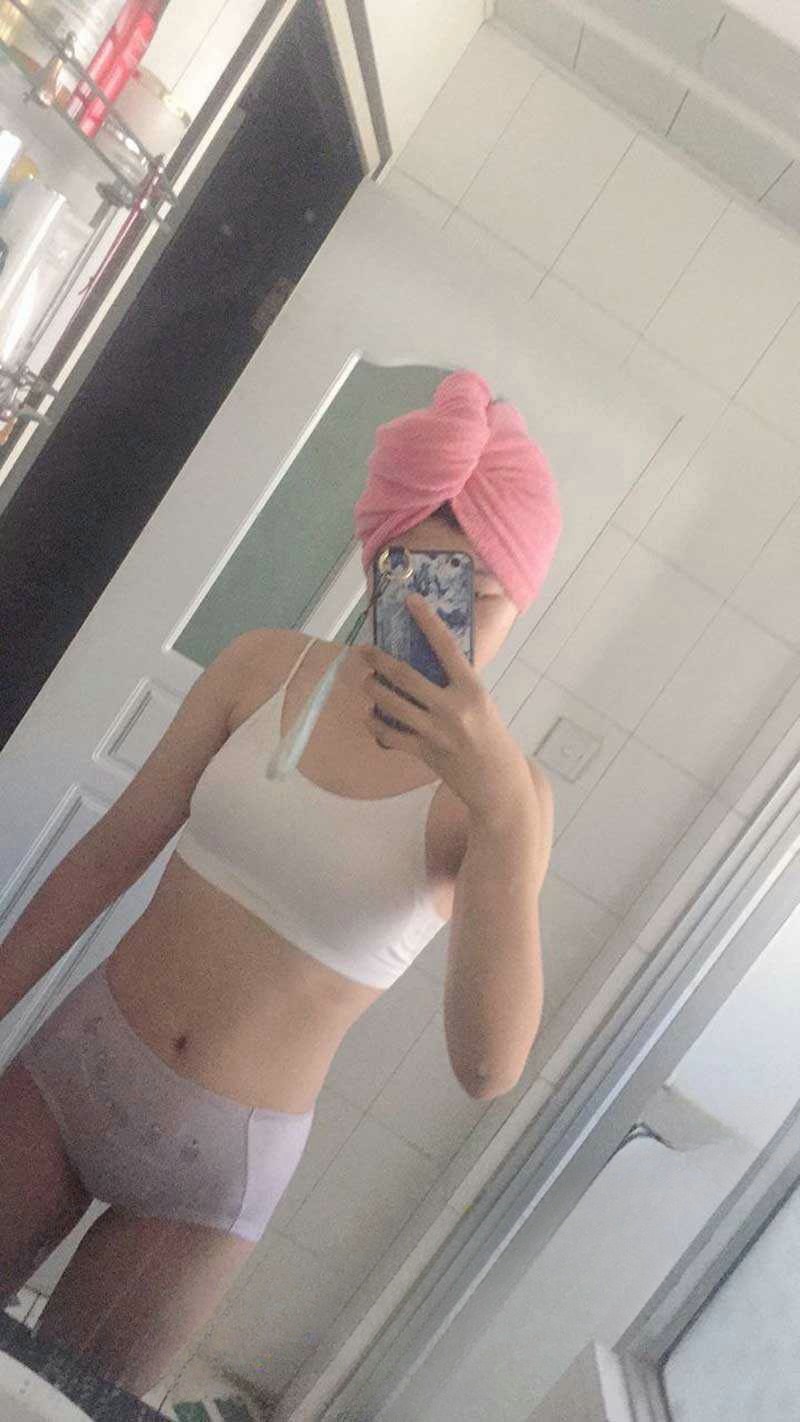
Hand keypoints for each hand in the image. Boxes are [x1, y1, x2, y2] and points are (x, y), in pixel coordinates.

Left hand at [360, 593, 531, 817]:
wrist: (499, 783)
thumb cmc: (492, 737)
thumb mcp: (481, 703)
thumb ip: (457, 685)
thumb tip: (428, 663)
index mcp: (472, 689)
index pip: (446, 646)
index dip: (426, 621)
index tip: (410, 600)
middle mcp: (453, 708)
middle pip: (405, 676)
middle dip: (378, 661)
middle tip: (363, 650)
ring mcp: (437, 732)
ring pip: (392, 704)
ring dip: (373, 690)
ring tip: (366, 682)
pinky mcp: (425, 752)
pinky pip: (390, 735)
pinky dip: (375, 724)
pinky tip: (369, 717)